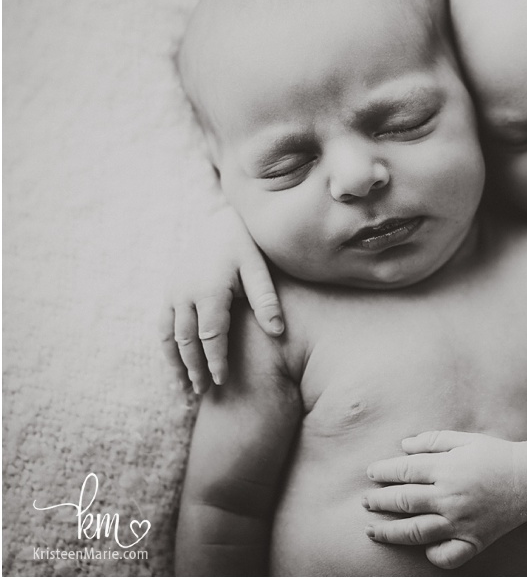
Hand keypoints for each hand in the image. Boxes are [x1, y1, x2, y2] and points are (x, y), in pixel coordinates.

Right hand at [159, 206, 282, 392]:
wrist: (220, 220)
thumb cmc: (246, 245)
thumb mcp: (260, 268)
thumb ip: (266, 300)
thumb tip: (278, 332)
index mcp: (209, 288)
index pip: (210, 334)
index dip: (215, 360)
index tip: (222, 381)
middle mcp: (185, 292)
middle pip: (185, 339)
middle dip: (193, 367)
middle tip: (203, 392)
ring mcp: (173, 291)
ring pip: (168, 335)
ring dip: (175, 362)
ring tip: (184, 388)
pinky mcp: (169, 290)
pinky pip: (163, 325)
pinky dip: (167, 348)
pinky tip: (176, 365)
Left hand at [362, 431, 526, 569]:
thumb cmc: (497, 455)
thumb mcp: (466, 439)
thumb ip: (433, 441)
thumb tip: (403, 446)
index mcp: (448, 469)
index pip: (404, 472)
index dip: (383, 472)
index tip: (371, 473)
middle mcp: (450, 498)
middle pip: (404, 501)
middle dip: (379, 501)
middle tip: (365, 502)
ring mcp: (460, 523)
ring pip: (415, 532)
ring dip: (389, 532)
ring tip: (371, 531)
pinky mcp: (472, 541)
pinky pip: (445, 556)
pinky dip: (430, 554)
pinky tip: (420, 547)